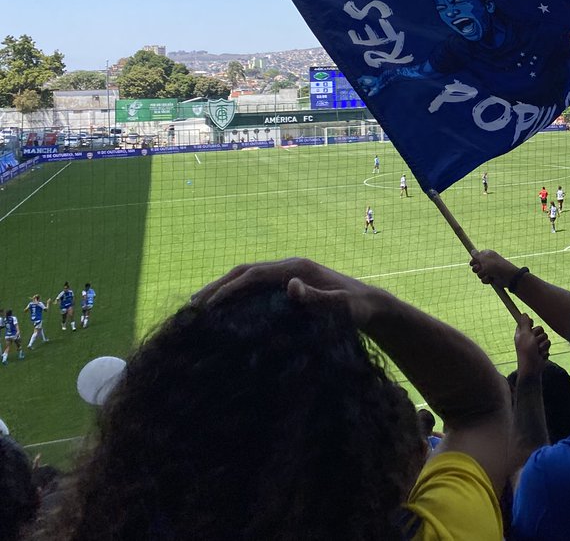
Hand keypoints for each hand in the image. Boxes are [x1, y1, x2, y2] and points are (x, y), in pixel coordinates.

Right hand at [192, 257, 385, 328]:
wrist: (370, 304)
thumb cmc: (357, 309)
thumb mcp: (342, 307)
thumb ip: (319, 298)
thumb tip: (290, 285)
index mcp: (298, 268)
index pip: (254, 274)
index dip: (230, 288)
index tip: (208, 305)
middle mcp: (290, 267)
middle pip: (245, 271)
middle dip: (218, 285)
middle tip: (192, 305)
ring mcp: (289, 274)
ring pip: (247, 277)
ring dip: (223, 288)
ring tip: (198, 306)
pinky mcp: (290, 284)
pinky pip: (255, 286)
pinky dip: (236, 293)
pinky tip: (223, 309)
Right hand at [470, 250, 518, 288]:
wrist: (507, 276)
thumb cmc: (496, 265)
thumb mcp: (485, 259)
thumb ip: (477, 255)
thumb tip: (472, 251)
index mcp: (487, 255)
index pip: (476, 256)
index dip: (474, 260)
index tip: (472, 263)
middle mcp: (487, 262)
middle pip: (475, 266)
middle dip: (477, 268)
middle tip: (481, 268)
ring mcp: (489, 270)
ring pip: (478, 273)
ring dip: (482, 274)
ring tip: (488, 273)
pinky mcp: (490, 278)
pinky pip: (483, 279)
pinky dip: (486, 279)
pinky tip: (491, 278)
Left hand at [514, 313, 549, 375]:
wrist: (532, 368)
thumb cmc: (526, 352)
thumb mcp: (525, 335)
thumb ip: (525, 324)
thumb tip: (523, 314)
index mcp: (522, 334)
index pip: (526, 323)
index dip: (530, 323)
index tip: (531, 325)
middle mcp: (529, 338)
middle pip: (539, 329)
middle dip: (539, 336)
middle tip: (534, 342)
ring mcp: (536, 344)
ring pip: (545, 337)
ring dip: (542, 344)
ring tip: (537, 350)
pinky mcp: (542, 350)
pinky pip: (548, 345)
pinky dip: (545, 350)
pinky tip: (541, 355)